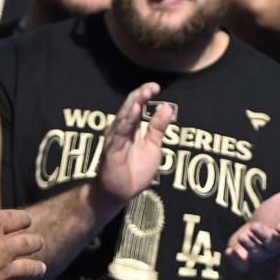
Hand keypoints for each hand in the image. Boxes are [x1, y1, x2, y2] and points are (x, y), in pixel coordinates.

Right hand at [0, 185, 45, 279]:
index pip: (19, 218)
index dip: (25, 219)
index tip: (28, 221)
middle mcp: (2, 247)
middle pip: (30, 243)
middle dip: (36, 242)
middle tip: (38, 243)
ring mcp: (1, 269)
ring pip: (29, 268)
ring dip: (37, 268)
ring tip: (41, 268)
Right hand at [93, 84, 173, 213]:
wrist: (120, 193)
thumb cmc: (135, 170)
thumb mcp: (152, 146)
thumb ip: (158, 127)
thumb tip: (167, 107)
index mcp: (130, 128)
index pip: (135, 106)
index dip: (144, 95)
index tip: (156, 86)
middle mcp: (120, 131)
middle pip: (128, 109)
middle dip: (139, 97)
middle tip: (151, 87)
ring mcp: (114, 141)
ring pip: (123, 120)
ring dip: (132, 107)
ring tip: (142, 95)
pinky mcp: (111, 153)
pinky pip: (118, 136)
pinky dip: (126, 124)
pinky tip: (132, 113)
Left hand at [226, 176, 279, 268]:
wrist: (258, 230)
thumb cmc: (278, 215)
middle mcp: (275, 244)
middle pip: (272, 244)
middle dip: (264, 237)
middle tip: (256, 228)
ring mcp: (259, 253)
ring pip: (256, 253)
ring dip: (250, 246)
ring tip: (244, 236)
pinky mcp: (244, 258)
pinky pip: (240, 263)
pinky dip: (235, 260)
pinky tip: (229, 253)